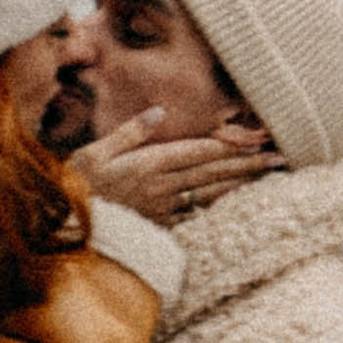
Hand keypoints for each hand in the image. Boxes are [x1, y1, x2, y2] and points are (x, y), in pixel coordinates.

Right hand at [77, 110, 282, 226]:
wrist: (63, 230)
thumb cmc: (75, 185)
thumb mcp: (95, 151)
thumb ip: (130, 132)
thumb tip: (160, 112)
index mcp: (147, 164)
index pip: (198, 151)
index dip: (230, 144)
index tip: (257, 138)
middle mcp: (161, 187)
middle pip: (213, 172)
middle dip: (248, 164)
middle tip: (280, 158)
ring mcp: (163, 209)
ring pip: (211, 194)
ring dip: (243, 185)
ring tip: (270, 177)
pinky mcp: (160, 226)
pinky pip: (197, 216)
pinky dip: (221, 208)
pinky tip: (241, 204)